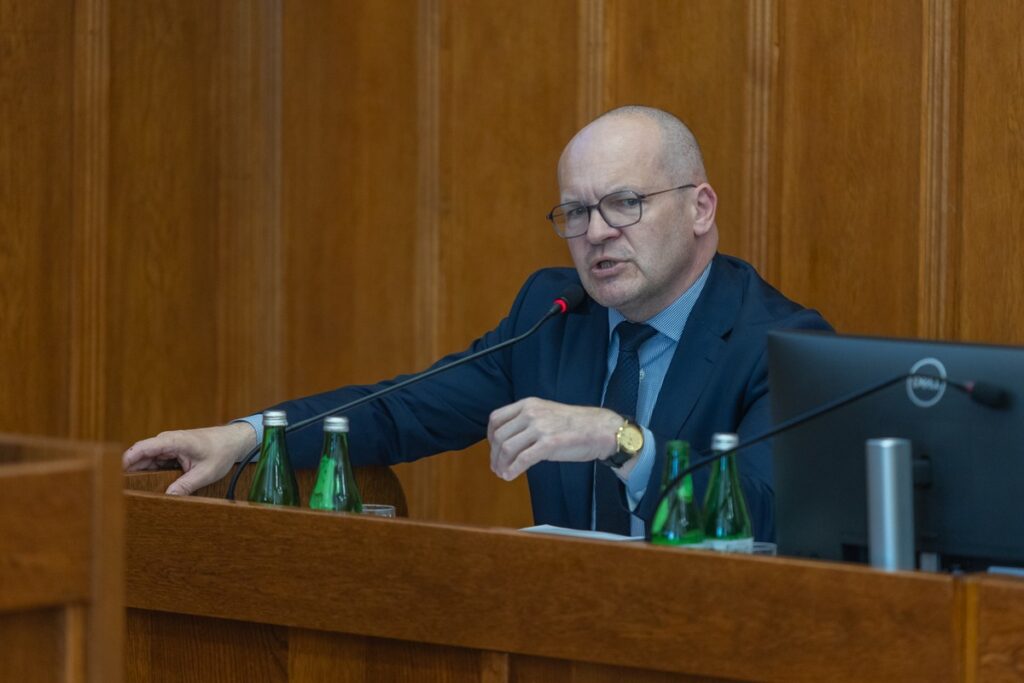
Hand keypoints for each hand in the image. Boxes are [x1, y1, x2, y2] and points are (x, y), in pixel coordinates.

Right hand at [122, 423, 256, 495]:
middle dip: (128, 472)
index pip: (141, 448)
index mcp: (173, 441)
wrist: (233, 441)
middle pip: (139, 457)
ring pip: (146, 461)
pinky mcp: (171, 453)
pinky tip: (146, 488)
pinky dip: (150, 474)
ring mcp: (168, 447)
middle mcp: (166, 441)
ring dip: (139, 474)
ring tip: (129, 493)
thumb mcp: (206, 472)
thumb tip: (167, 499)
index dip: (125, 461)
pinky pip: (155, 463)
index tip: (114, 476)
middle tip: (119, 492)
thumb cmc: (221, 451)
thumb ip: (186, 485)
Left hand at [488, 397, 621, 480]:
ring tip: (502, 473)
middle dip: (494, 455)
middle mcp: (531, 413)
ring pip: (508, 448)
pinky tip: (511, 476)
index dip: (489, 437)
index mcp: (528, 404)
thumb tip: (509, 442)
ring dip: (501, 464)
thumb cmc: (574, 424)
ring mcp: (540, 428)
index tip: (494, 449)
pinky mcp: (549, 444)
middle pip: (499, 436)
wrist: (600, 429)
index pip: (496, 418)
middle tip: (496, 467)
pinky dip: (512, 470)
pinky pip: (522, 459)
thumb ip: (527, 422)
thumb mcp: (546, 413)